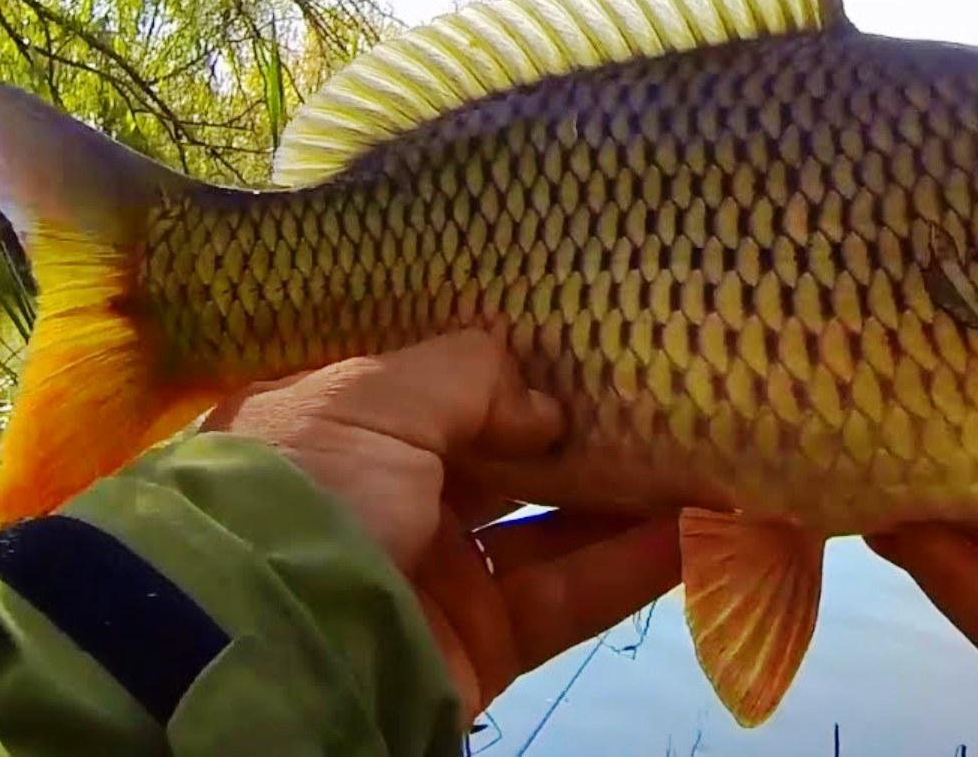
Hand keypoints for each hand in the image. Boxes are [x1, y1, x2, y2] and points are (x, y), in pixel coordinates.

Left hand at [200, 329, 680, 722]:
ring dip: (625, 497)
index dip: (502, 366)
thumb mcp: (374, 400)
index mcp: (344, 430)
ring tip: (704, 453)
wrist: (272, 641)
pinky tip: (697, 529)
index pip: (433, 389)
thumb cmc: (314, 488)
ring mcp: (438, 575)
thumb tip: (549, 408)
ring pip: (549, 529)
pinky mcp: (482, 643)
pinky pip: (568, 597)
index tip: (579, 334)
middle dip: (578, 431)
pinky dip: (632, 567)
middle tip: (663, 389)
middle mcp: (390, 499)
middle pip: (504, 459)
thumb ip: (470, 376)